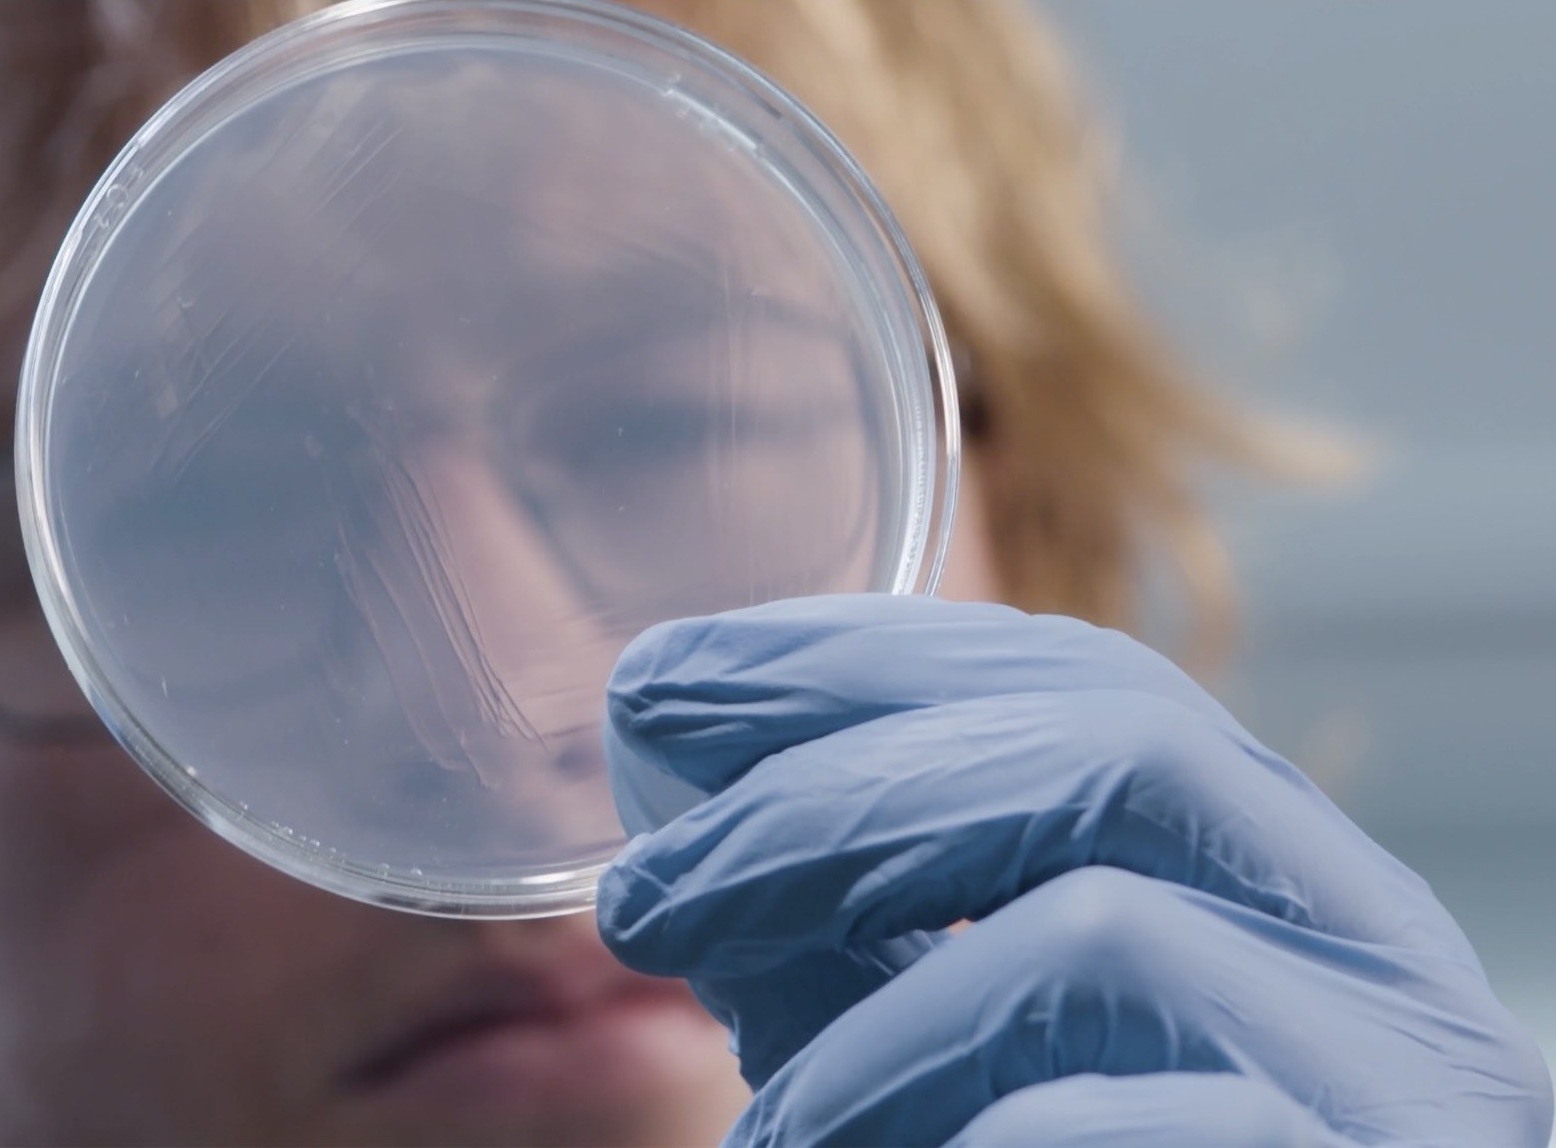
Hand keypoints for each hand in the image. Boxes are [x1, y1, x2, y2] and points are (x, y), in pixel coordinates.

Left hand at [597, 594, 1551, 1145]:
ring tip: (767, 1134)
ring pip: (1107, 933)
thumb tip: (678, 848)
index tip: (663, 687)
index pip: (1082, 678)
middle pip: (1109, 749)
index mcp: (1271, 876)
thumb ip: (859, 951)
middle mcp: (1372, 949)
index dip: (857, 661)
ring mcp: (1401, 1083)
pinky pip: (1152, 1127)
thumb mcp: (951, 1055)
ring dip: (871, 1024)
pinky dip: (975, 1141)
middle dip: (824, 804)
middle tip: (638, 901)